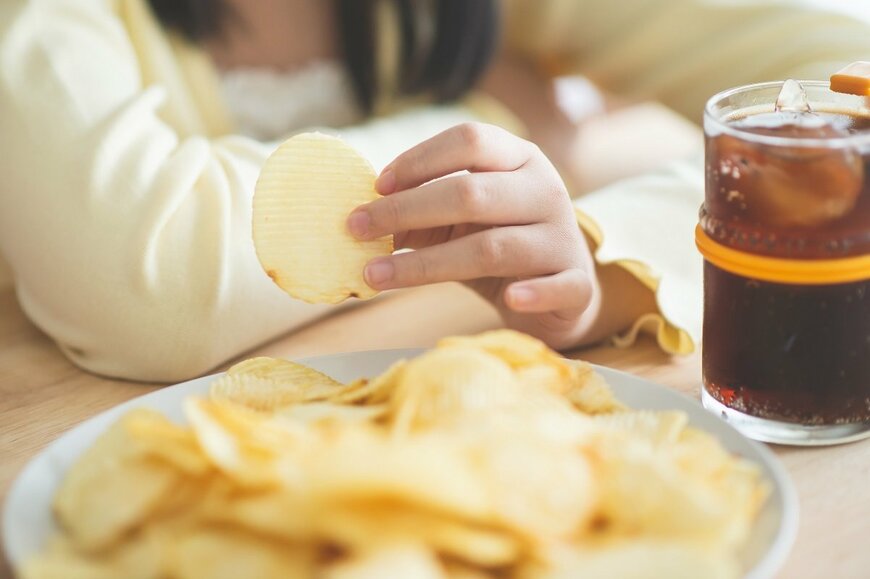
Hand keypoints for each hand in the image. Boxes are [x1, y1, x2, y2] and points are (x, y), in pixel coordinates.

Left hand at [346, 122, 600, 349]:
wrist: (560, 292)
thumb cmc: (500, 244)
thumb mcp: (459, 223)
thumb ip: (419, 215)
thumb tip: (360, 218)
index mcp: (519, 159)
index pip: (470, 140)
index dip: (420, 159)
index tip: (376, 186)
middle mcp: (545, 190)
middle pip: (471, 193)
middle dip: (406, 210)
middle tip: (354, 229)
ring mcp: (562, 237)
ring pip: (493, 247)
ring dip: (426, 265)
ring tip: (375, 277)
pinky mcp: (577, 283)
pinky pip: (557, 286)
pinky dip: (533, 293)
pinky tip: (510, 300)